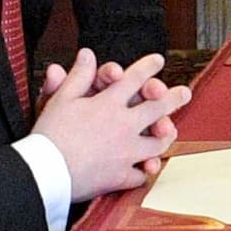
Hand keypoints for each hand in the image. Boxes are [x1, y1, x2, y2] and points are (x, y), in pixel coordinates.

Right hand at [32, 49, 189, 198]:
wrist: (46, 171)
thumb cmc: (50, 135)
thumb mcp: (61, 99)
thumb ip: (78, 76)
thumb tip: (87, 54)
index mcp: (109, 104)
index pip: (134, 79)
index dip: (148, 67)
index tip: (158, 61)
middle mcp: (124, 126)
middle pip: (157, 108)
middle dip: (174, 98)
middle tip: (184, 93)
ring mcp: (127, 152)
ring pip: (157, 143)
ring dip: (164, 137)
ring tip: (169, 132)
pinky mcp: (121, 176)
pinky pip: (139, 174)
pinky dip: (142, 171)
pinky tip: (146, 168)